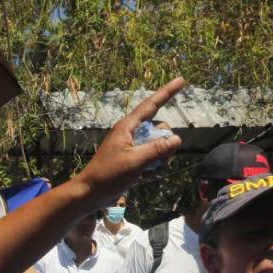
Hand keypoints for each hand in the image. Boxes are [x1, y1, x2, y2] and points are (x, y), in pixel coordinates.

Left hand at [75, 77, 183, 203]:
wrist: (90, 193)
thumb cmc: (108, 175)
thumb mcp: (135, 162)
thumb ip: (157, 149)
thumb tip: (177, 139)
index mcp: (127, 127)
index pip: (151, 105)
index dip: (167, 92)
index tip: (181, 80)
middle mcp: (131, 133)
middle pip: (160, 129)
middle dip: (165, 144)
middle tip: (155, 161)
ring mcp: (132, 147)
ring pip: (158, 145)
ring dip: (159, 159)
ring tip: (146, 172)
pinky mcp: (133, 159)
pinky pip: (152, 158)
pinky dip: (153, 167)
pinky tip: (144, 178)